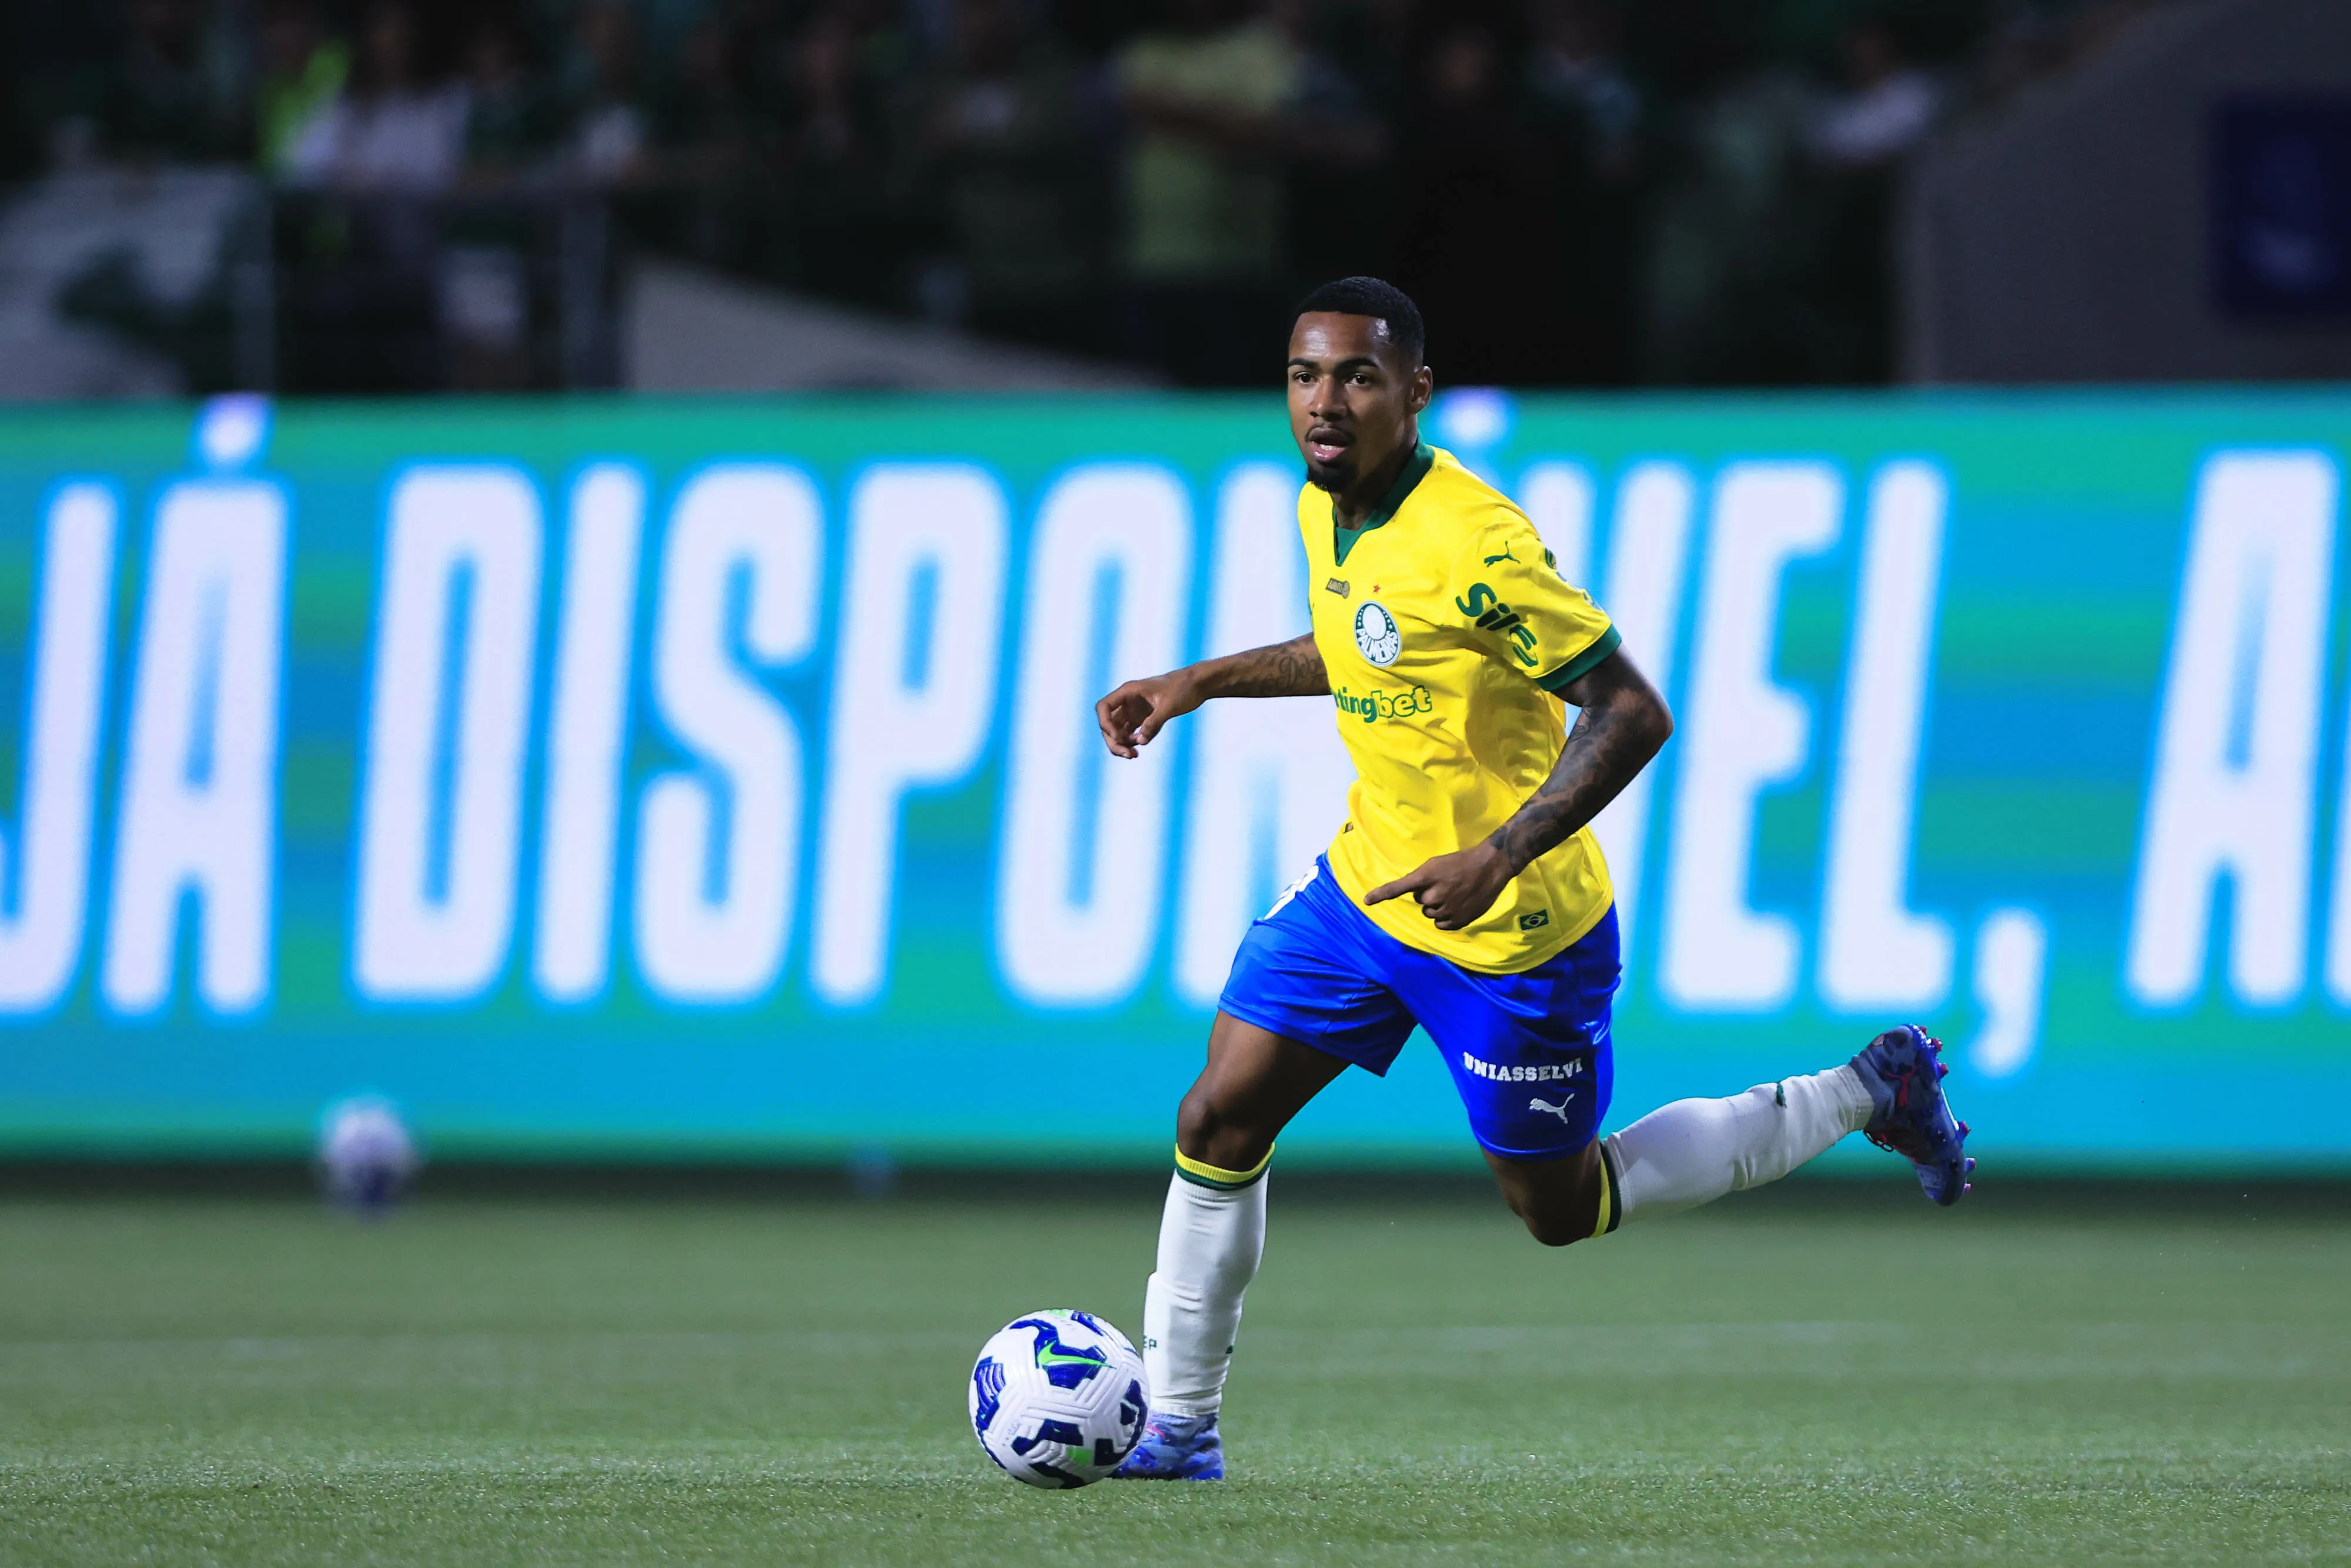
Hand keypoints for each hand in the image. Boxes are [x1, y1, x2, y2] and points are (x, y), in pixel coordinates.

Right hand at [1095, 670, 1203, 758]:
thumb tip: (1141, 742)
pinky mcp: (1143, 718)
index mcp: (1129, 692)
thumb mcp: (1169, 706)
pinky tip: (1141, 746)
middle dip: (1114, 741)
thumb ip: (1154, 723)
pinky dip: (1133, 742)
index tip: (1118, 737)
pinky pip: (1131, 733)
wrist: (1197, 684)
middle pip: (1109, 724)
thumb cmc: (1183, 688)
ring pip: (1119, 731)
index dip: (1105, 724)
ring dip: (1122, 745)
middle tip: (1129, 755)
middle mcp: (1128, 701)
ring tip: (1135, 755)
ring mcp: (1134, 710)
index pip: (1104, 707)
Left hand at [1363, 843, 1514, 930]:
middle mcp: (1434, 894)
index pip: (1398, 887)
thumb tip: (1414, 893)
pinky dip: (1446, 918)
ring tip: (1454, 893)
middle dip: (1428, 895)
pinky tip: (1458, 905)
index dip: (1381, 894)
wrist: (1490, 866)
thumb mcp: (1437, 864)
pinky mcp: (1459, 920)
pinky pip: (1441, 925)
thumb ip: (1423, 879)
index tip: (1365, 901)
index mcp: (1427, 876)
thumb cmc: (1461, 862)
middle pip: (1420, 901)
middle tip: (1445, 884)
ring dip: (1438, 906)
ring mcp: (1447, 909)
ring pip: (1430, 914)